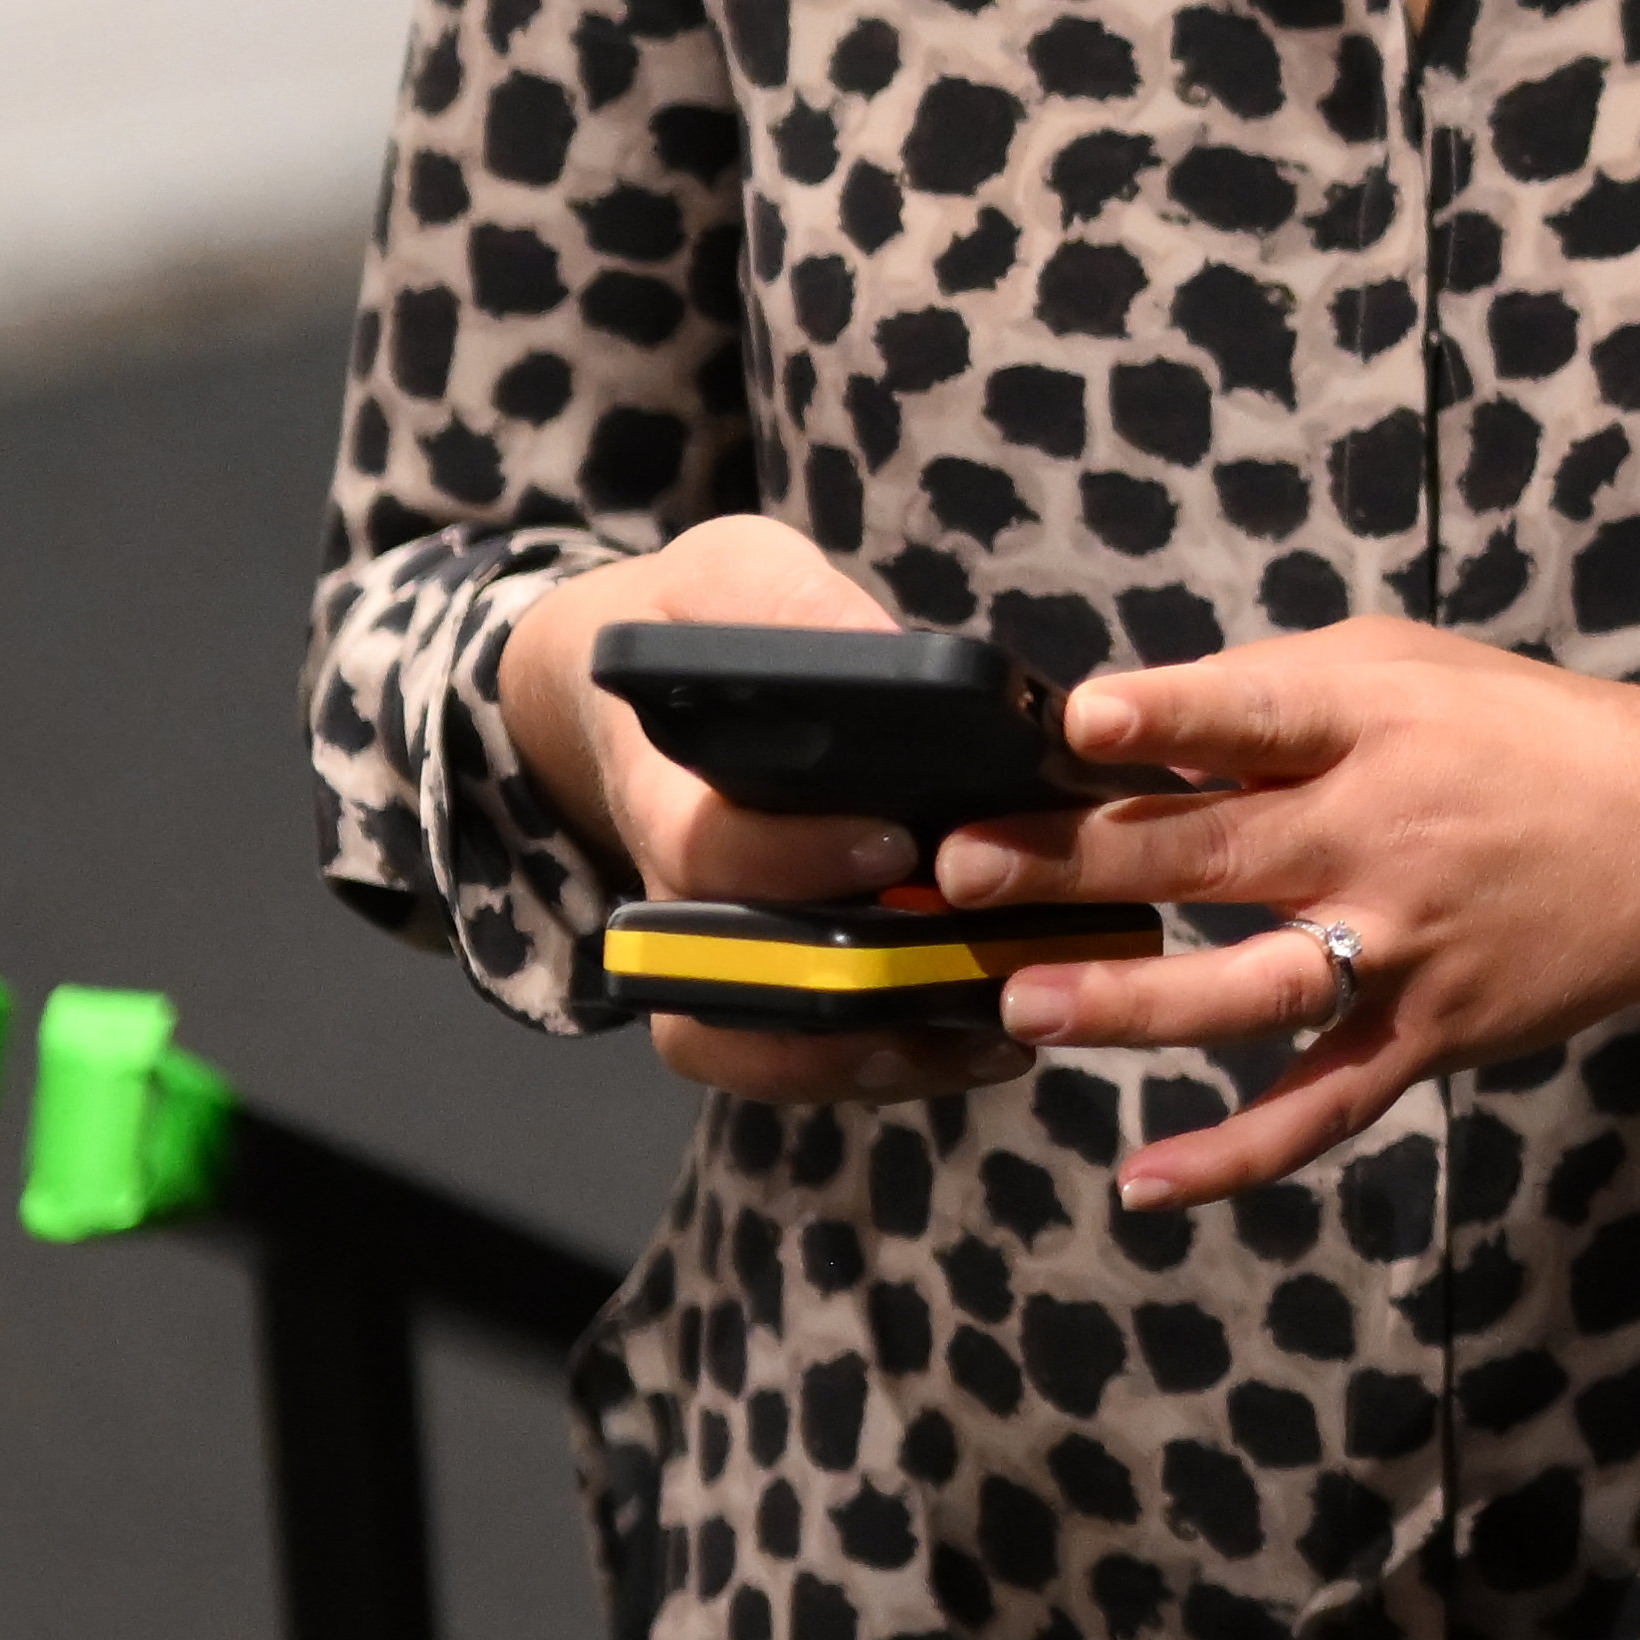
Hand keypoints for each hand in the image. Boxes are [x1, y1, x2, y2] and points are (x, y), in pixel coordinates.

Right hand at [502, 516, 1039, 1111]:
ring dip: (885, 1049)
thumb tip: (877, 648)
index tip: (900, 840)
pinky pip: (804, 1060)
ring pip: (770, 1046)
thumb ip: (786, 605)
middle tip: (984, 963)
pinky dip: (890, 1064)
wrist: (634, 694)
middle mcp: (679, 898)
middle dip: (859, 983)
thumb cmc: (695, 625)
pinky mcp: (764, 983)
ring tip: (1006, 1025)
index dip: (798, 858)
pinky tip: (994, 1040)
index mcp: (664, 796)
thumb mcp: (729, 574)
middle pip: (743, 982)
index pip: (712, 852)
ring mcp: (719, 953)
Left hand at [926, 625, 1639, 1214]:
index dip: (1166, 715)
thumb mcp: (1413, 671)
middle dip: (1076, 860)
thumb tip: (1125, 736)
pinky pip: (1324, 1107)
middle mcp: (1387, 833)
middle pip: (1213, 849)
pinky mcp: (1431, 1035)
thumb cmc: (1528, 735)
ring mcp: (1407, 946)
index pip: (1260, 712)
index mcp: (1379, 725)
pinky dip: (1237, 1155)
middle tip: (959, 868)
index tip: (1073, 719)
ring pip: (1252, 986)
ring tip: (1023, 1006)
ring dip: (1133, 999)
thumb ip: (1277, 697)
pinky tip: (1144, 1182)